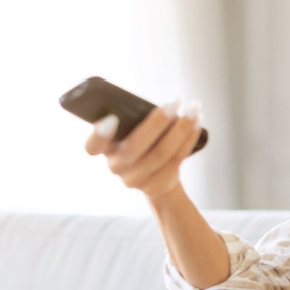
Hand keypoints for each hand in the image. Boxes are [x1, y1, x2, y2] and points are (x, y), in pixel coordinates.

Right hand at [85, 100, 203, 199]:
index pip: (92, 146)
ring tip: (194, 109)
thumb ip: (135, 118)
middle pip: (135, 147)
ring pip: (161, 153)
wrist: (156, 172)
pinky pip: (176, 161)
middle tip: (174, 103)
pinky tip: (197, 124)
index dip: (100, 134)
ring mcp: (135, 180)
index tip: (111, 119)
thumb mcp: (133, 128)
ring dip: (181, 129)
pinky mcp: (156, 186)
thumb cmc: (143, 139)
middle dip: (157, 123)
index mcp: (104, 148)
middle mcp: (115, 166)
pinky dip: (189, 139)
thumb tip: (163, 106)